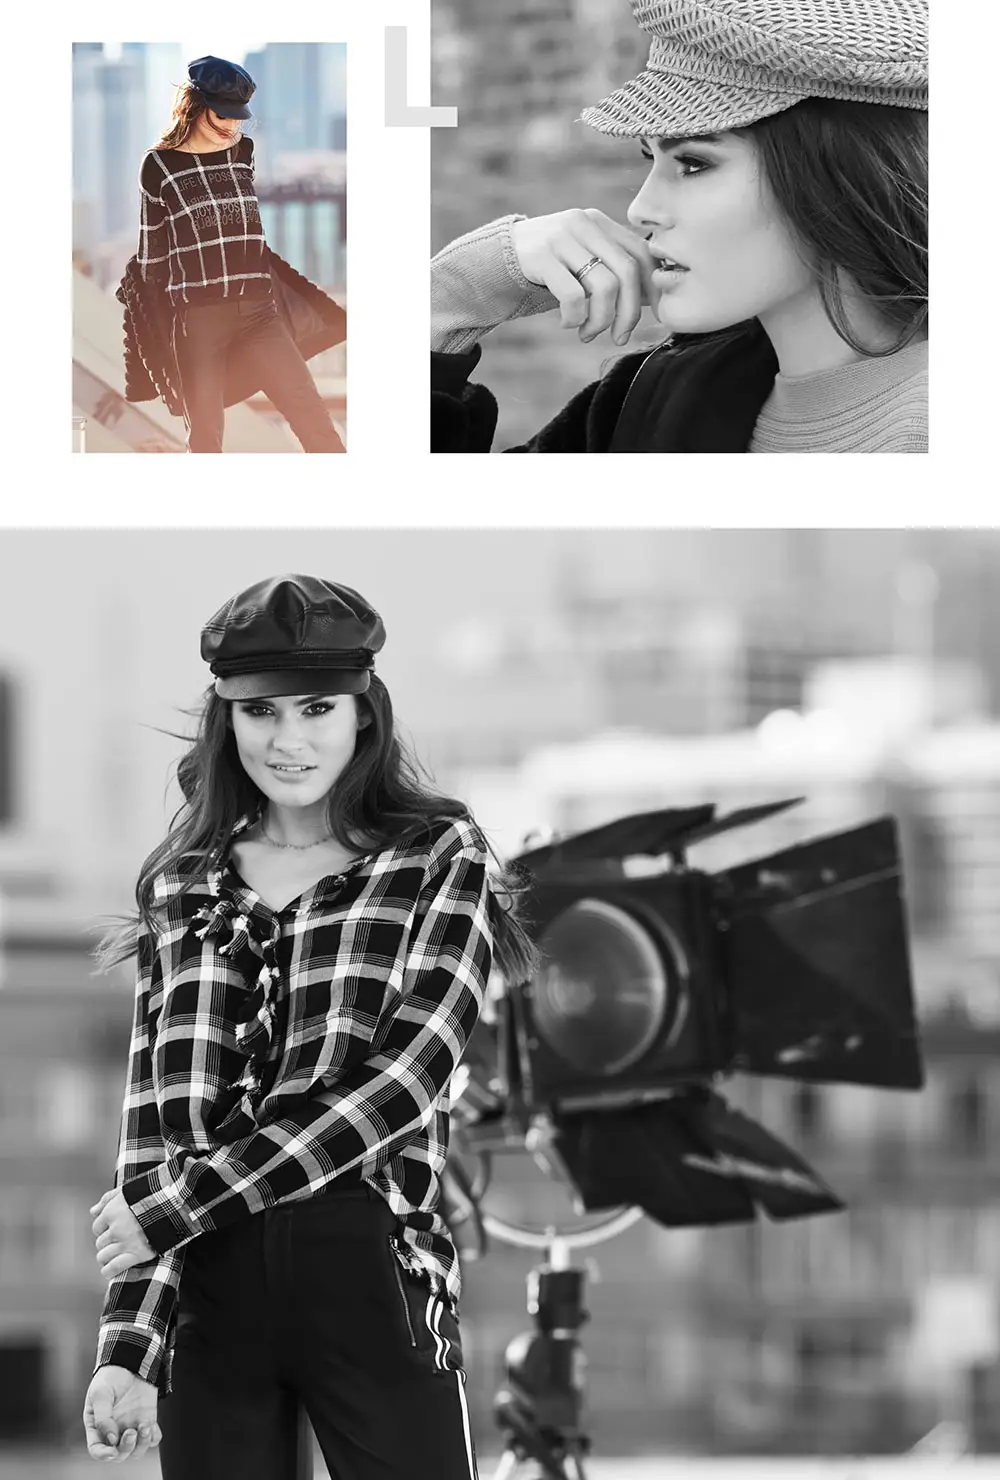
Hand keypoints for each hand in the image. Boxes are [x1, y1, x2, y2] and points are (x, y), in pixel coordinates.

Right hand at [83, 1366, 160, 1462]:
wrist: (129, 1360)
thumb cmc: (110, 1376)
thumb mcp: (100, 1394)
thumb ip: (102, 1417)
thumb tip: (111, 1439)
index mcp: (97, 1427)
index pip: (97, 1449)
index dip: (103, 1455)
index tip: (112, 1451)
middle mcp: (114, 1431)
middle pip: (120, 1453)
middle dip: (126, 1448)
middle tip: (131, 1432)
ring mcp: (131, 1426)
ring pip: (137, 1450)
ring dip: (142, 1444)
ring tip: (145, 1426)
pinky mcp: (147, 1420)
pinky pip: (152, 1438)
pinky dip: (153, 1437)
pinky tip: (151, 1425)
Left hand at [91, 1189, 156, 1280]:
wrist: (173, 1204)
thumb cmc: (150, 1195)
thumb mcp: (127, 1190)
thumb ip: (107, 1199)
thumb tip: (93, 1211)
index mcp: (112, 1212)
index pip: (97, 1227)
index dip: (104, 1229)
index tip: (113, 1229)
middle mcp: (116, 1229)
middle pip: (100, 1243)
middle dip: (107, 1243)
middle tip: (118, 1241)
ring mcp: (125, 1243)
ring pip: (103, 1256)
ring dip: (107, 1257)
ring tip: (114, 1256)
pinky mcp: (136, 1254)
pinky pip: (113, 1268)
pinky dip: (109, 1271)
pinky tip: (108, 1271)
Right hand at [510, 209, 656, 345]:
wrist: (497, 258)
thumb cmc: (549, 268)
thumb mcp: (583, 261)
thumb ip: (613, 271)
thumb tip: (654, 298)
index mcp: (600, 223)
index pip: (641, 254)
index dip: (653, 288)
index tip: (654, 317)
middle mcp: (584, 223)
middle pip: (627, 273)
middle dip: (628, 314)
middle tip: (619, 337)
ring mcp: (562, 237)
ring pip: (604, 287)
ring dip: (600, 320)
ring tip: (587, 333)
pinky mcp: (541, 256)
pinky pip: (573, 296)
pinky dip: (575, 318)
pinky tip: (568, 324)